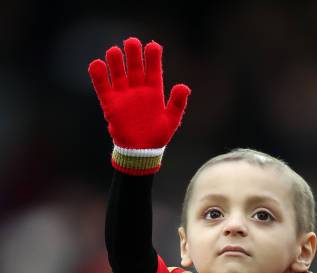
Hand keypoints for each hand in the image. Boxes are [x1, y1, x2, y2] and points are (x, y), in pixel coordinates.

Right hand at [88, 37, 190, 173]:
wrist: (140, 152)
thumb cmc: (158, 136)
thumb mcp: (171, 120)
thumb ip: (177, 103)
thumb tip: (184, 87)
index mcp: (154, 92)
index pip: (153, 70)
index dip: (153, 58)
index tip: (154, 46)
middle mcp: (138, 90)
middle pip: (135, 68)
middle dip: (133, 55)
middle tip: (132, 42)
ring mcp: (124, 95)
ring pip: (118, 74)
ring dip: (116, 62)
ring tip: (114, 51)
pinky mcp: (110, 104)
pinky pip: (103, 87)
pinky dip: (99, 77)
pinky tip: (97, 64)